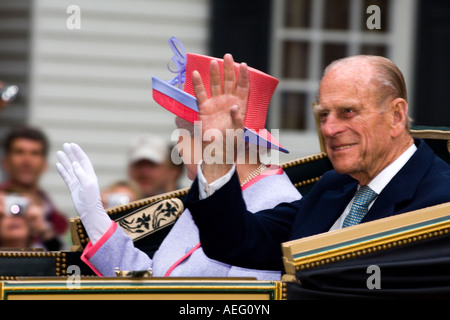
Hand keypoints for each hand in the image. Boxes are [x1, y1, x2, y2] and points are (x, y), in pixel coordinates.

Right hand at [56, 143, 110, 241]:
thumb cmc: (90, 198)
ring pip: (69, 168)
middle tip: (65, 145)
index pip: (83, 160)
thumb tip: (74, 164)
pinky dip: (62, 170)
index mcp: (89, 174)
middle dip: (71, 153)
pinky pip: (66, 176)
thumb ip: (80, 173)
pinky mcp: (72, 187)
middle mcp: (83, 176)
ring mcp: (77, 181)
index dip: (78, 152)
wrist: (88, 210)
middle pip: (76, 162)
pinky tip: (58, 165)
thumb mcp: (87, 184)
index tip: (72, 145)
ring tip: (59, 152)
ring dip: (65, 160)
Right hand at [192, 54, 249, 181]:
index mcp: (240, 105)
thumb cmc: (231, 142)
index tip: (243, 65)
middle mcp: (228, 101)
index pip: (243, 87)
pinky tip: (196, 73)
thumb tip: (235, 106)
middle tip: (227, 56)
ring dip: (215, 73)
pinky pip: (200, 94)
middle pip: (229, 82)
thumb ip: (237, 119)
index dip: (243, 76)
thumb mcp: (238, 131)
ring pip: (215, 84)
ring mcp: (216, 103)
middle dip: (229, 69)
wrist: (217, 151)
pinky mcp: (204, 108)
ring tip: (214, 62)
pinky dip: (198, 84)